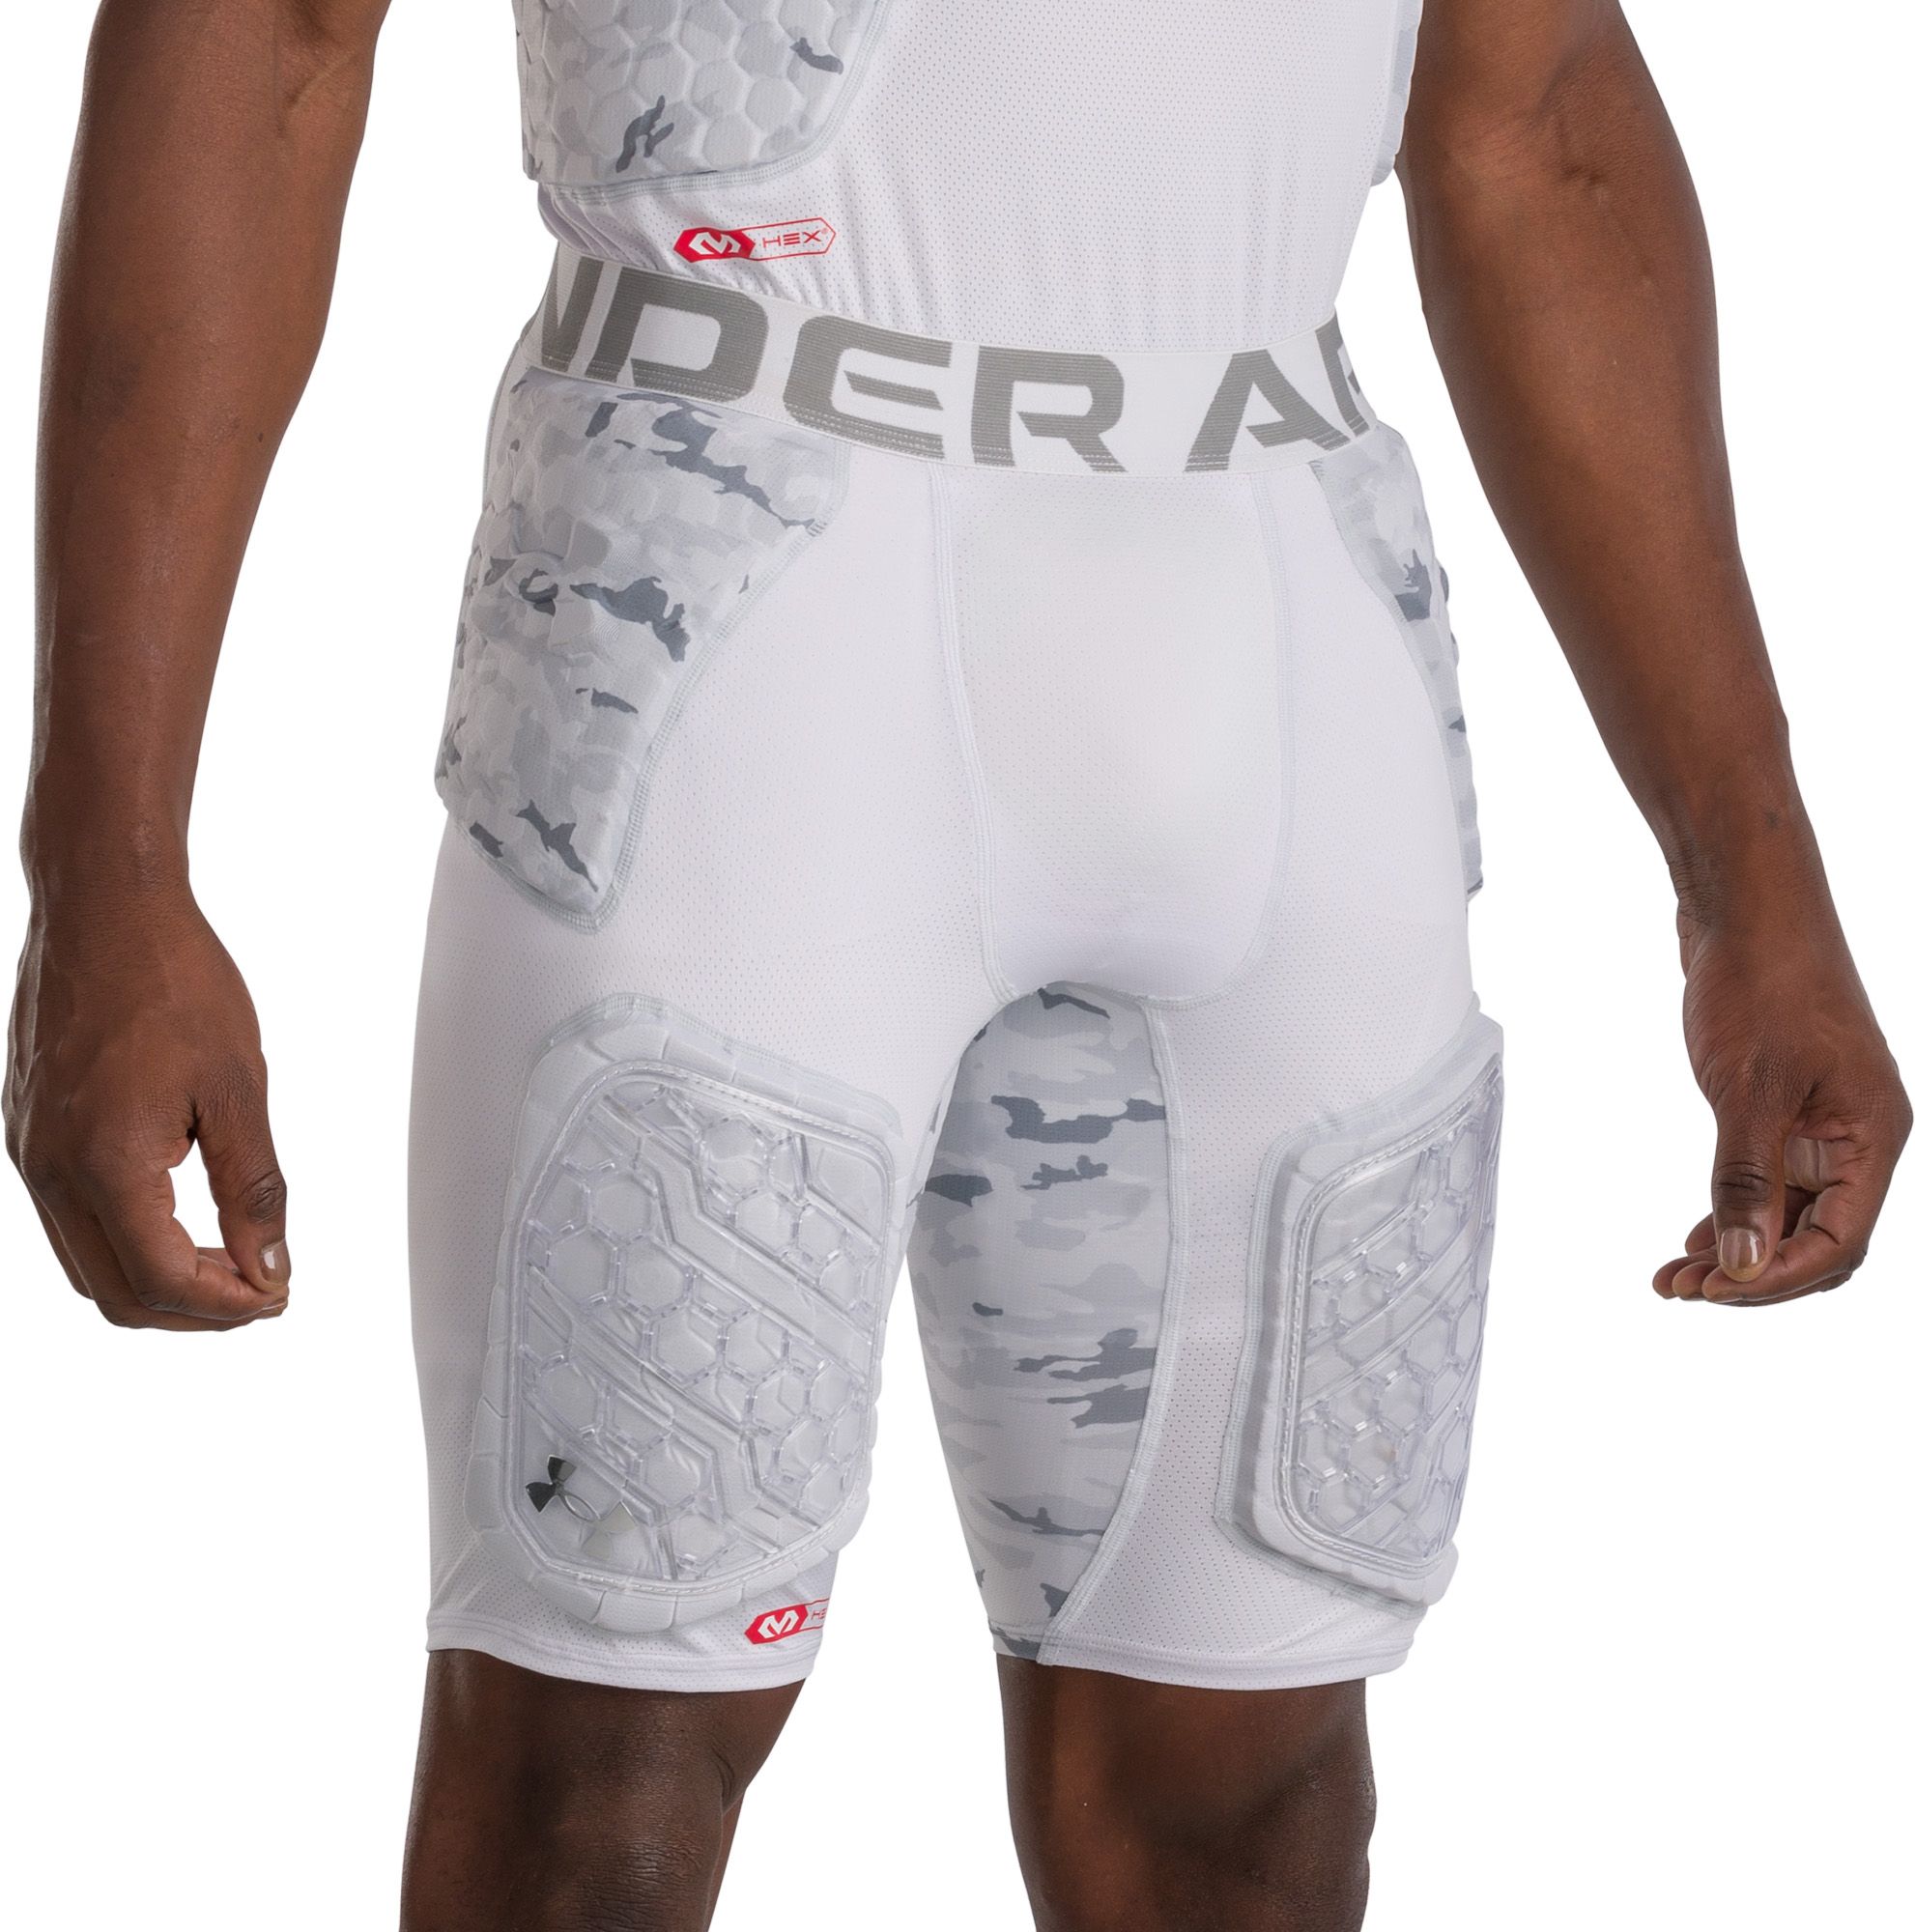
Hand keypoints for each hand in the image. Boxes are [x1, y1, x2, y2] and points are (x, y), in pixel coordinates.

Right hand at [6, 888, 290, 1330]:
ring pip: (88, 1265)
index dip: (229, 1306)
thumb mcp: (238, 1088)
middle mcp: (52, 1171)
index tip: (280, 1294)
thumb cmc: (173, 979)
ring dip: (160, 1283)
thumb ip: (255, 1188)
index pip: (163, 1281)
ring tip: (232, 1264)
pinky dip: (129, 1243)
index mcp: (104, 1164)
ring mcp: (31, 1154)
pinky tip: (184, 1222)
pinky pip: (70, 1221)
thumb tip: (271, 1267)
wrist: (104, 907)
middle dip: (196, 1310)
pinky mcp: (29, 1133)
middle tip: (263, 1290)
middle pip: (117, 1294)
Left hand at [1655, 903, 1908, 1305]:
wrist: (1747, 906)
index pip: (1839, 1241)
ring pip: (1788, 1213)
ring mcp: (1821, 1123)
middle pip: (1817, 1239)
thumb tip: (1744, 1263)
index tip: (1715, 1292)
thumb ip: (1747, 1179)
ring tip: (1674, 1277)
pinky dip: (1734, 1210)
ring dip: (1736, 1247)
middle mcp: (1856, 1136)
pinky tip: (1695, 1235)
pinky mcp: (1785, 1107)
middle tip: (1684, 1291)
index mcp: (1872, 1136)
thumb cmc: (1764, 981)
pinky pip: (1768, 1181)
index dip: (1778, 1277)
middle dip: (1754, 1273)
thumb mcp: (1749, 1089)